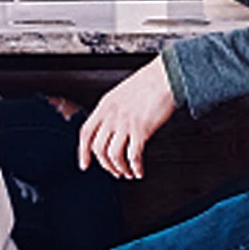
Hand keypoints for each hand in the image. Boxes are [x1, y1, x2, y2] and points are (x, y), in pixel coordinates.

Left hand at [78, 57, 177, 179]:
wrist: (165, 76)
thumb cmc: (149, 82)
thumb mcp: (122, 94)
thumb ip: (114, 111)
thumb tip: (113, 130)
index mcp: (105, 106)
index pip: (86, 133)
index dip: (83, 152)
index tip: (84, 164)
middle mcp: (112, 115)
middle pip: (98, 148)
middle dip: (105, 165)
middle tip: (114, 171)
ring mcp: (125, 123)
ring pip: (113, 155)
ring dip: (120, 168)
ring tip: (128, 172)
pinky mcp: (141, 129)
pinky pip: (133, 155)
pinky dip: (135, 167)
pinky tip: (139, 170)